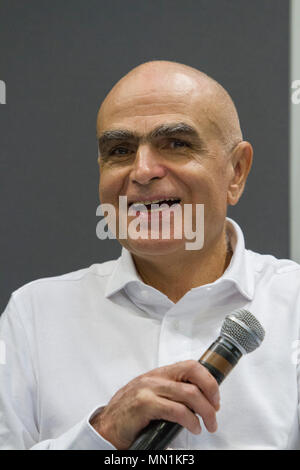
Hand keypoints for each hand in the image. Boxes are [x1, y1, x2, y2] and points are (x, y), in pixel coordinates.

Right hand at [90, 360, 219, 448]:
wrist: (106, 427)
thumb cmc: (130, 414)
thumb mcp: (152, 396)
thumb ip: (171, 393)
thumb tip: (198, 399)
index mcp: (159, 374)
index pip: (190, 365)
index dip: (208, 380)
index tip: (215, 397)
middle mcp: (154, 377)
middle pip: (193, 375)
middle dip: (211, 394)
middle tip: (215, 411)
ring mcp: (148, 389)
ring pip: (189, 393)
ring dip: (205, 411)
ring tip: (207, 425)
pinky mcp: (144, 405)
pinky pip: (176, 410)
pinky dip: (190, 421)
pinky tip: (193, 427)